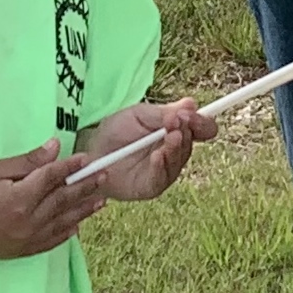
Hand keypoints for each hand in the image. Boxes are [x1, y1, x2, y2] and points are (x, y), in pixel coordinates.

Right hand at [0, 140, 106, 258]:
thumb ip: (28, 162)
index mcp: (20, 199)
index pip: (54, 179)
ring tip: (99, 202)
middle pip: (63, 202)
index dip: (71, 167)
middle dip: (85, 188)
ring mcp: (22, 240)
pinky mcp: (16, 252)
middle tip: (104, 177)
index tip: (86, 158)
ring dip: (81, 212)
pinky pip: (47, 244)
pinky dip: (63, 235)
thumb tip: (56, 147)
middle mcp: (26, 223)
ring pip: (60, 224)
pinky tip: (75, 227)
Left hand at [77, 100, 212, 202]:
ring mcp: (163, 171)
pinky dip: (161, 166)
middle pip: (190, 145)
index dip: (201, 124)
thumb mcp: (139, 114)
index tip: (195, 116)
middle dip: (187, 132)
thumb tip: (191, 104)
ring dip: (176, 148)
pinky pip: (161, 179)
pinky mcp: (151, 187)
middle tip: (178, 122)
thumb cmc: (115, 131)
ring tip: (171, 136)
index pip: (198, 130)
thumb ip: (164, 113)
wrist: (90, 152)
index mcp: (174, 132)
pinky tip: (158, 155)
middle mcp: (172, 153)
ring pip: (178, 162)